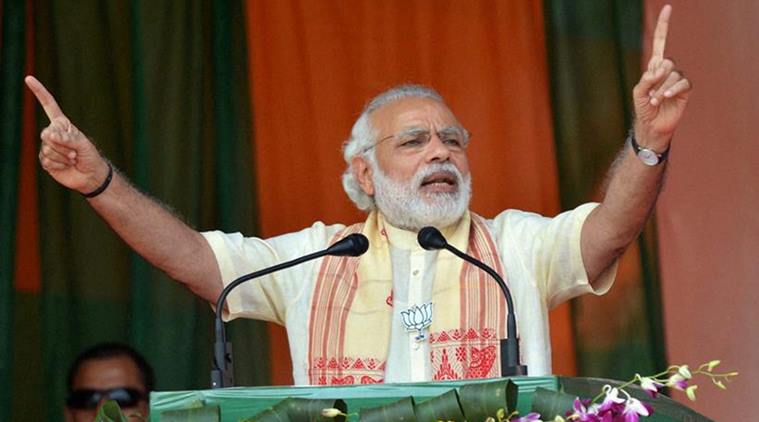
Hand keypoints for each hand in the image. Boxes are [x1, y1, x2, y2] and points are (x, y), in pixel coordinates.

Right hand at [25, 75, 109, 193]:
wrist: (90, 175)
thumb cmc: (90, 156)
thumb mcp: (82, 144)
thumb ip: (67, 138)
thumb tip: (47, 135)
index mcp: (62, 124)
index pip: (49, 105)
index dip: (39, 92)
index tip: (28, 78)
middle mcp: (52, 133)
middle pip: (46, 134)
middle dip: (63, 145)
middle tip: (75, 152)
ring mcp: (47, 146)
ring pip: (47, 149)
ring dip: (63, 156)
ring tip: (72, 159)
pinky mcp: (45, 160)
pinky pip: (46, 160)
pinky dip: (58, 164)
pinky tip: (65, 166)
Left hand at [632, 5, 691, 148]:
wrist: (652, 125)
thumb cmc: (643, 108)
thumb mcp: (638, 92)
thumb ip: (646, 79)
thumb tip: (660, 69)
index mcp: (654, 66)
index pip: (660, 42)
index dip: (663, 26)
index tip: (668, 8)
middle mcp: (667, 70)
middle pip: (666, 62)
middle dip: (656, 79)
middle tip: (650, 94)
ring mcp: (677, 79)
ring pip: (673, 74)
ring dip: (661, 90)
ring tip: (655, 101)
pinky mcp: (685, 90)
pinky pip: (682, 83)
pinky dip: (672, 90)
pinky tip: (665, 98)